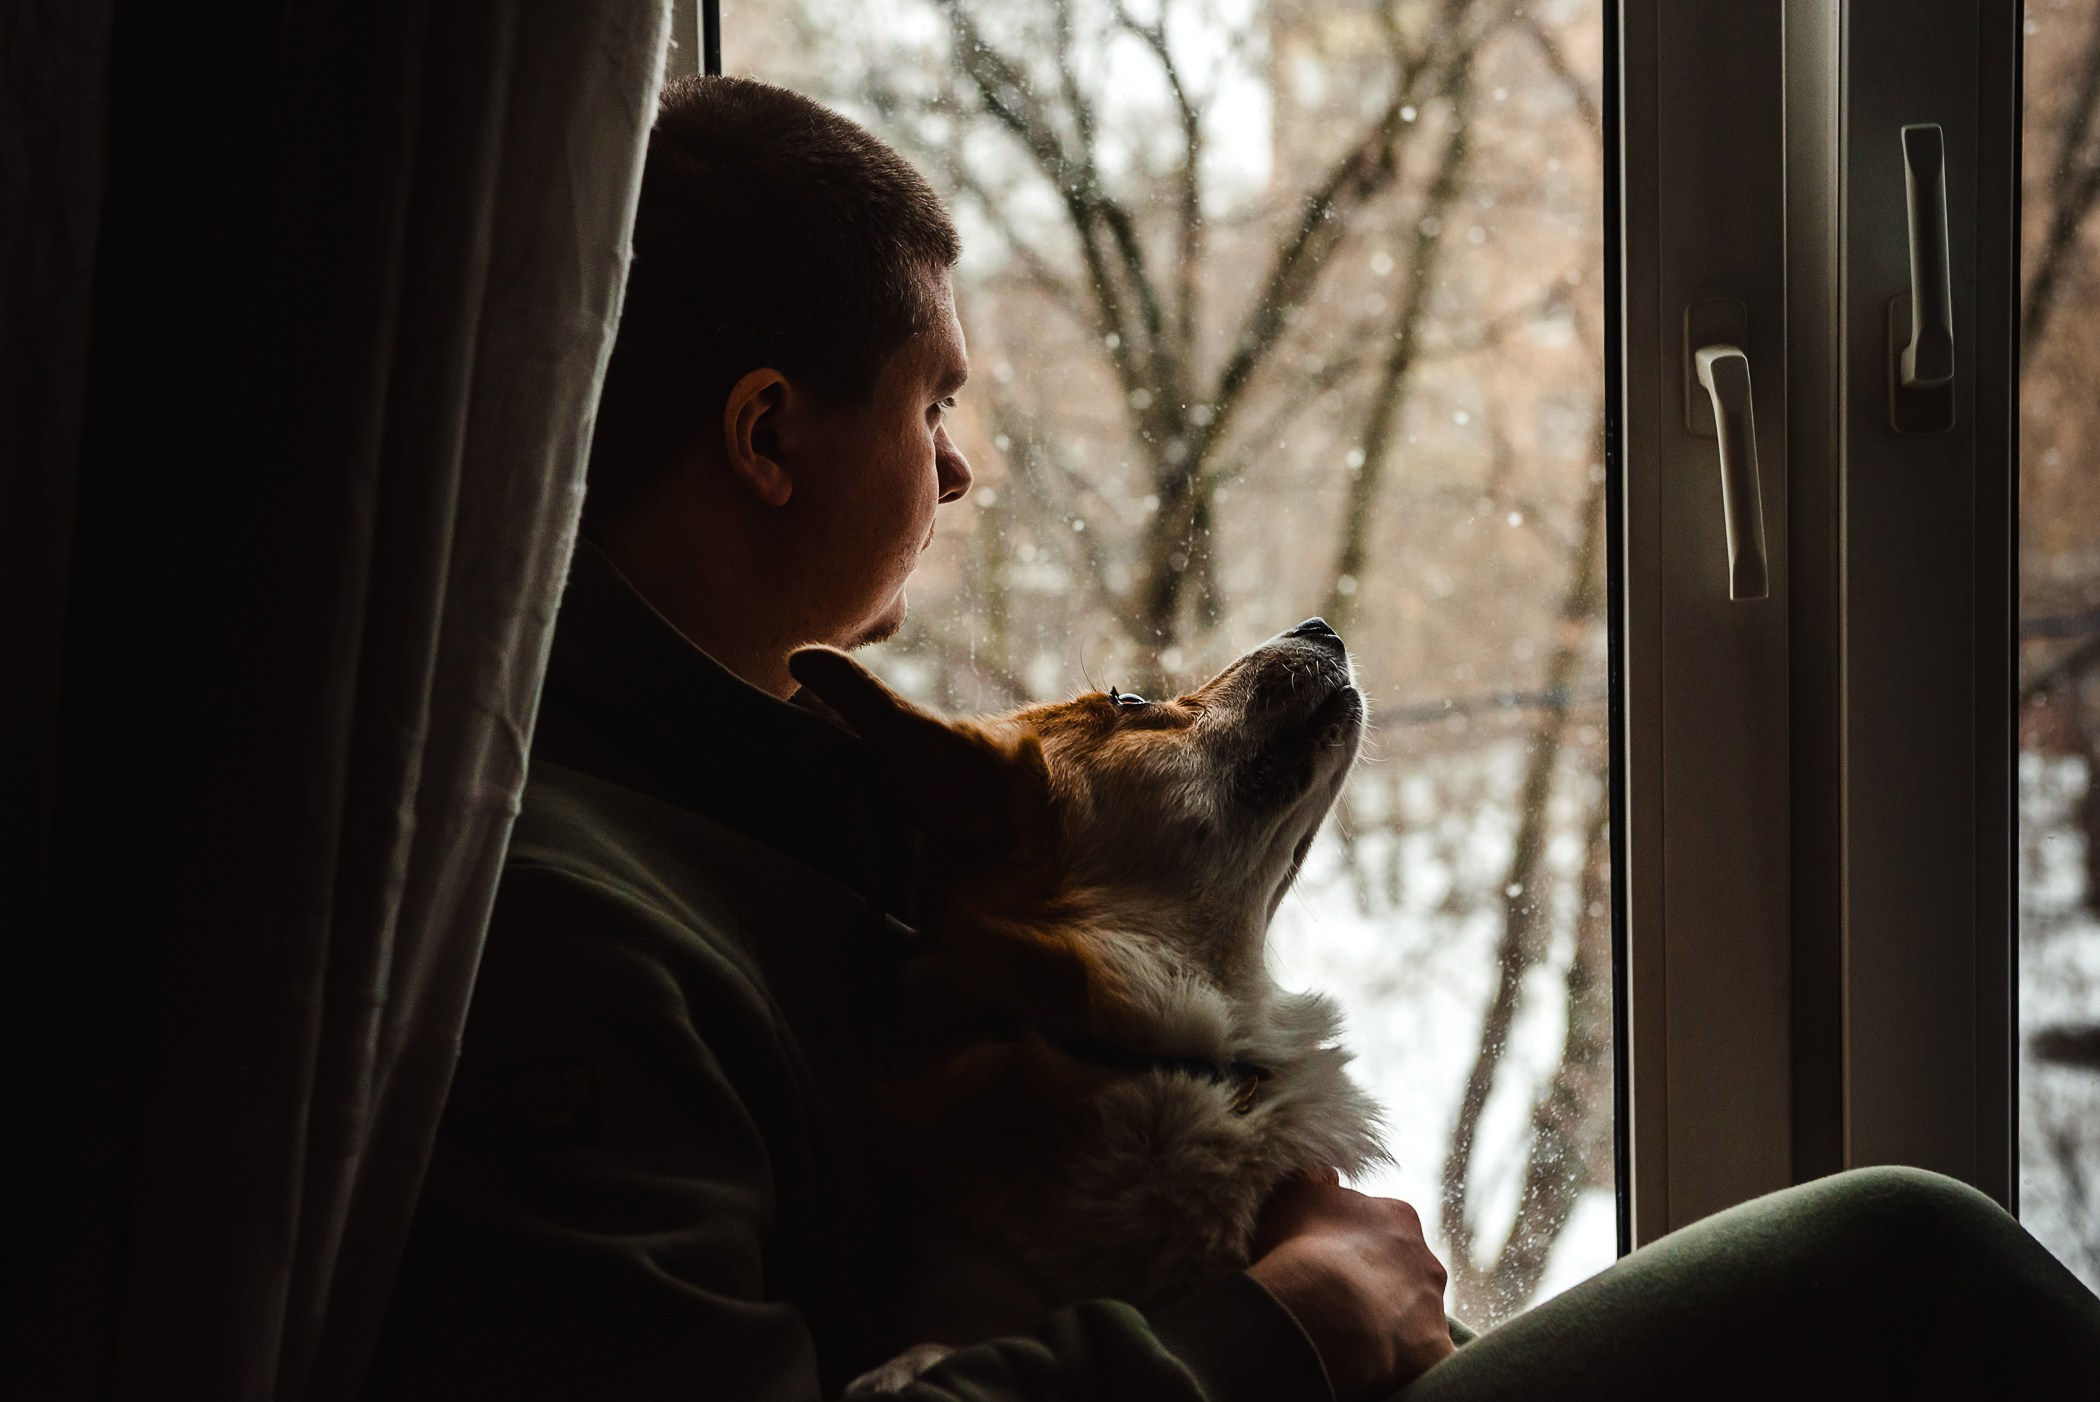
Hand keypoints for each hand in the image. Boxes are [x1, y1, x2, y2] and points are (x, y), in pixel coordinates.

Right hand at [1246, 1170, 1455, 1400]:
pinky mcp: (1434, 1350)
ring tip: (1352, 1335)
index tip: (1327, 1260)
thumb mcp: (1295, 1194)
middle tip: (1341, 1299)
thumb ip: (1313, 1180)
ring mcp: (1433, 1306)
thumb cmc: (1302, 1245)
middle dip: (1379, 1282)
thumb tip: (1323, 1175)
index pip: (1380, 1228)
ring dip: (1390, 1320)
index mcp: (1397, 1218)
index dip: (1352, 1245)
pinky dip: (1405, 1360)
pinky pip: (1423, 1357)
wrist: (1324, 1305)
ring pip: (1414, 1313)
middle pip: (1403, 1270)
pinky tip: (1379, 1364)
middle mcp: (1425, 1259)